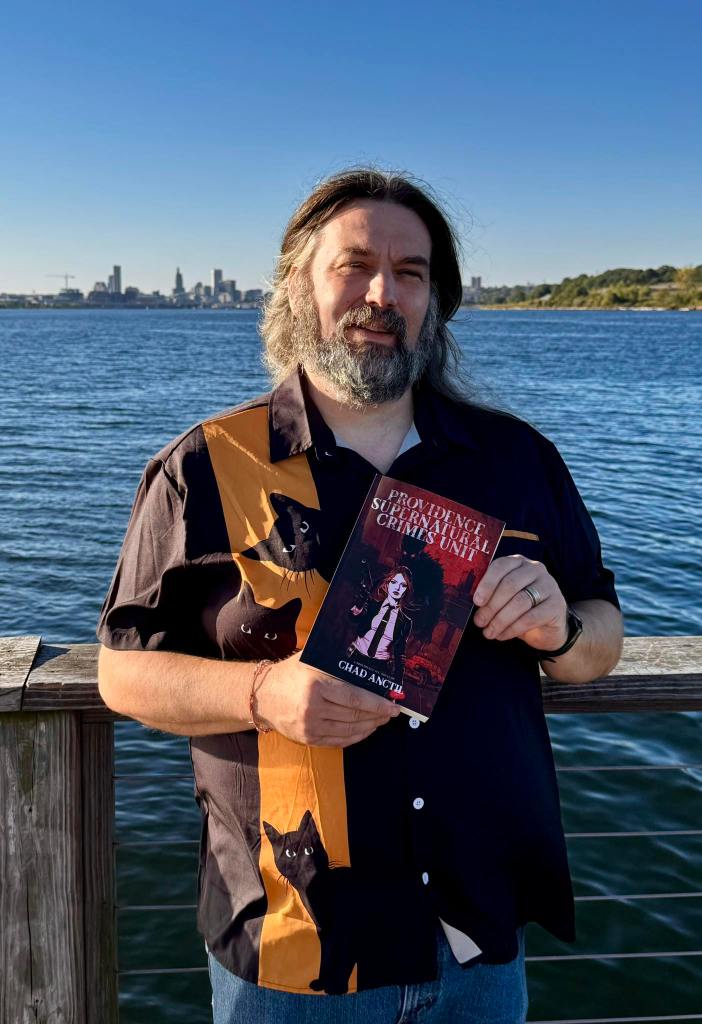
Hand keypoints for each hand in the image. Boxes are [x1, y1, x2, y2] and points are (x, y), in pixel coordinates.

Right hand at [255, 652, 401, 747]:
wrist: (262, 695)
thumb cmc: (290, 673)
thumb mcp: (311, 660)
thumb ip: (335, 661)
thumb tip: (367, 663)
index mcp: (316, 684)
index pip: (354, 698)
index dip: (377, 704)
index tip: (393, 705)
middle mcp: (312, 707)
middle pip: (354, 716)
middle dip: (377, 716)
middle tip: (391, 712)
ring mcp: (309, 726)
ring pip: (349, 730)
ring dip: (369, 727)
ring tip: (381, 720)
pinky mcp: (307, 739)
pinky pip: (338, 741)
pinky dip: (355, 737)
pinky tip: (365, 730)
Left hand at [473, 555, 567, 651]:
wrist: (547, 628)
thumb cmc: (519, 610)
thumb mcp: (504, 598)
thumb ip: (490, 594)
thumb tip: (472, 603)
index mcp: (518, 562)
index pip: (501, 566)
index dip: (487, 583)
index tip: (476, 601)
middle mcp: (535, 569)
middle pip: (510, 584)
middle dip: (491, 605)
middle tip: (479, 622)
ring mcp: (548, 586)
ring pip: (520, 601)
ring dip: (500, 620)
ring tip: (488, 632)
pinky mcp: (556, 605)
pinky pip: (531, 617)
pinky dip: (513, 628)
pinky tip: (502, 635)